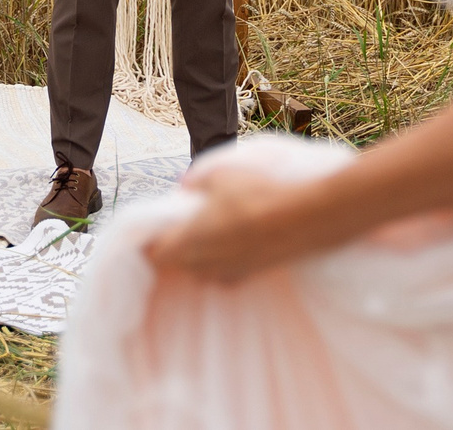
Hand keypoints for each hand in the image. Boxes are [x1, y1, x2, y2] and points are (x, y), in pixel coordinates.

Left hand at [141, 161, 309, 283]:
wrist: (300, 218)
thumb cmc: (256, 194)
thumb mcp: (221, 174)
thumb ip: (197, 181)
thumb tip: (184, 184)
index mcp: (187, 241)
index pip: (155, 254)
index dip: (152, 242)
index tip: (156, 229)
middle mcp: (202, 265)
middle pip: (177, 263)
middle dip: (176, 247)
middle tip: (184, 226)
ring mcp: (226, 274)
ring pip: (200, 270)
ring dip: (200, 255)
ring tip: (212, 232)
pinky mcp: (248, 277)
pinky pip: (224, 272)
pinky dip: (223, 260)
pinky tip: (236, 242)